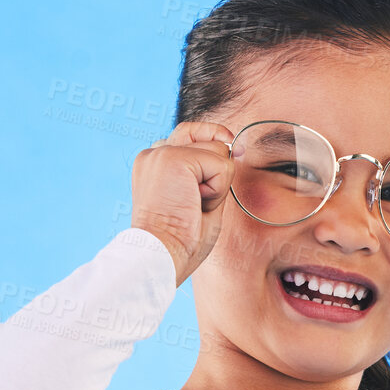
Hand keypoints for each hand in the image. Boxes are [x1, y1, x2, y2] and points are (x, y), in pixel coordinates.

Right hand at [130, 121, 235, 285]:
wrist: (160, 254)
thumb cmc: (181, 239)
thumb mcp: (199, 197)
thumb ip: (210, 172)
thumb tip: (234, 147)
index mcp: (155, 162)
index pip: (192, 135)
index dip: (214, 146)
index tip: (225, 159)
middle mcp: (154, 152)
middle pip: (208, 137)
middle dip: (218, 170)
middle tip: (198, 202)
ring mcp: (162, 152)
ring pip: (219, 150)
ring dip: (218, 185)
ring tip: (193, 205)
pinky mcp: (174, 158)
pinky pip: (221, 165)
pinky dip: (218, 191)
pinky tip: (195, 204)